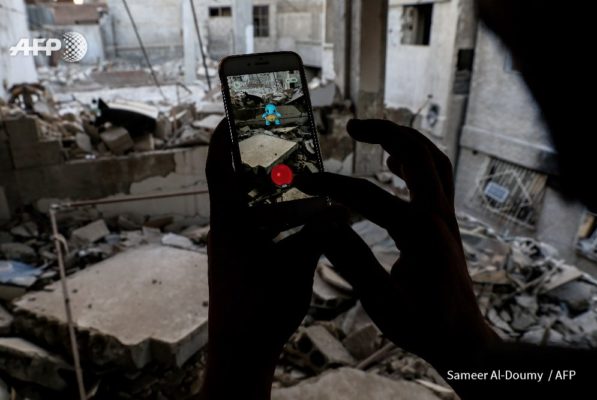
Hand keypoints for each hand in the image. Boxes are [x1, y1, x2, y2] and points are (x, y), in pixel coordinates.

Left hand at [200, 120, 339, 398]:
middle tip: (279, 141)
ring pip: (248, 205)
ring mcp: (233, 246)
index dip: (223, 139)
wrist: (241, 350)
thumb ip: (317, 236)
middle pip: (235, 182)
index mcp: (230, 225)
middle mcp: (227, 230)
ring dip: (267, 188)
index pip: (219, 171)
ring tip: (294, 176)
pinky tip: (298, 216)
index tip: (233, 115)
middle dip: (253, 158)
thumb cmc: (260, 311)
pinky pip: (257, 226)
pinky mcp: (243, 260)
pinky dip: (274, 214)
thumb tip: (343, 211)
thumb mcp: (295, 269)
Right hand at [296, 119, 498, 369]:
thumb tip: (321, 226)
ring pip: (433, 159)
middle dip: (383, 133)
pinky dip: (417, 160)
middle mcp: (436, 216)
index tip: (303, 180)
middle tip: (352, 126)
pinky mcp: (447, 224)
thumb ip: (351, 261)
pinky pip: (437, 177)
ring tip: (373, 135)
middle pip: (415, 154)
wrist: (464, 342)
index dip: (331, 185)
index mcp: (417, 232)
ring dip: (405, 140)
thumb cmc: (424, 327)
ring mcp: (446, 217)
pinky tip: (395, 164)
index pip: (366, 194)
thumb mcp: (381, 302)